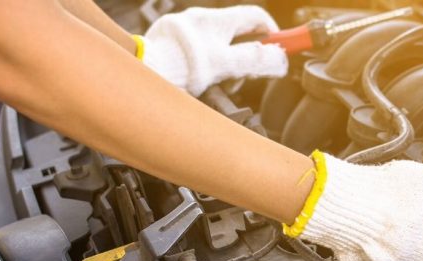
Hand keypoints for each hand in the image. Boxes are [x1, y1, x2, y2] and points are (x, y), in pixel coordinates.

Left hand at [141, 6, 287, 95]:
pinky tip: (204, 81)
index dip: (273, 33)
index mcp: (217, 20)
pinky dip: (211, 65)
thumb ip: (255, 60)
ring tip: (225, 82)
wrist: (142, 70)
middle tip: (251, 73)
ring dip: (230, 63)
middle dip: (250, 54)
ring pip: (221, 45)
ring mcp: (186, 30)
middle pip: (240, 33)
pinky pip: (202, 52)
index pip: (256, 17)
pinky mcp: (174, 43)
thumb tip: (280, 58)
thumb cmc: (179, 66)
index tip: (280, 49)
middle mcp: (201, 20)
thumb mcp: (225, 64)